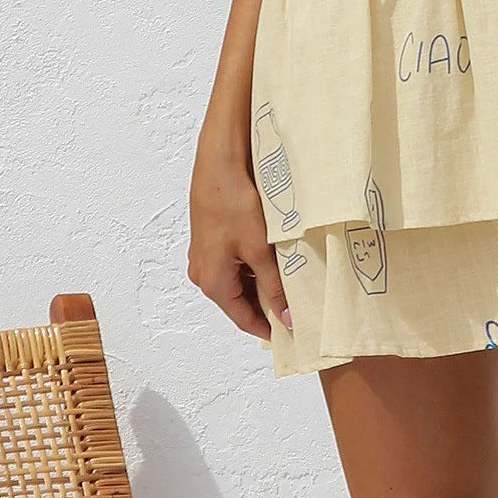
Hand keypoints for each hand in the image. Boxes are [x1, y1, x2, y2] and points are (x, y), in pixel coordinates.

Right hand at [187, 136, 292, 343]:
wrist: (219, 164)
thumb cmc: (234, 204)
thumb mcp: (259, 249)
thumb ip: (274, 286)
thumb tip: (286, 317)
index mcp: (212, 282)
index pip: (242, 318)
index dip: (266, 328)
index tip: (289, 333)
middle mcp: (203, 273)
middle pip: (238, 300)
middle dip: (265, 304)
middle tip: (294, 305)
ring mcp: (204, 255)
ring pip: (237, 280)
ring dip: (260, 282)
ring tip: (288, 280)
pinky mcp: (210, 239)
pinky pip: (233, 263)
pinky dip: (251, 265)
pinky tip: (272, 257)